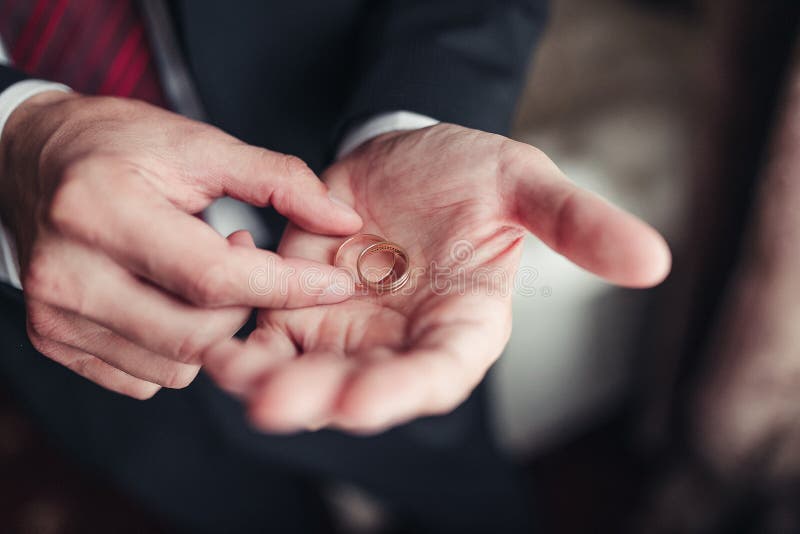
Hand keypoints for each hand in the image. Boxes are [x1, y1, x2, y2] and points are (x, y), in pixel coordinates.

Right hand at [0, 91, 361, 397]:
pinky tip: (170, 299)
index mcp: (101, 209)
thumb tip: (344, 221)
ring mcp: (55, 314)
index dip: (285, 287)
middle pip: (196, 333)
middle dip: (247, 307)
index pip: (213, 277)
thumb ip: (278, 179)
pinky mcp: (54, 340)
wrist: (34, 161)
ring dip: (214, 330)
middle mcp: (68, 272)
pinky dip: (177, 350)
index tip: (335, 285)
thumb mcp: (199, 145)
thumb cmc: (120, 147)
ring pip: (176, 366)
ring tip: (201, 271)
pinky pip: (145, 378)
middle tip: (244, 256)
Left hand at [205, 124, 670, 431]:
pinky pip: (267, 336)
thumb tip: (654, 261)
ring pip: (306, 372)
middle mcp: (403, 340)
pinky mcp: (302, 307)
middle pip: (364, 385)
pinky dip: (240, 340)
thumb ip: (577, 223)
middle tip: (277, 404)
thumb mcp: (524, 183)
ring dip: (268, 380)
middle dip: (321, 398)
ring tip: (232, 374)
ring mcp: (349, 329)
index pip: (441, 371)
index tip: (367, 399)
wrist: (404, 158)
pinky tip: (214, 333)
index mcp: (463, 322)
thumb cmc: (470, 173)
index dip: (406, 389)